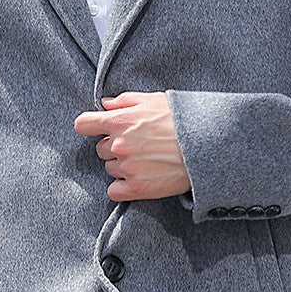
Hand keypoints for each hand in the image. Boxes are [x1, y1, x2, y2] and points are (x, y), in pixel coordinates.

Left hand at [74, 91, 190, 200]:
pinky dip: (122, 187)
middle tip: (138, 146)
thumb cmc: (182, 119)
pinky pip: (114, 191)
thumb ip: (125, 101)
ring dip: (121, 166)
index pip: (84, 124)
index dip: (89, 126)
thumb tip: (104, 104)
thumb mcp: (153, 100)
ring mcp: (127, 167)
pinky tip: (139, 178)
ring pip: (110, 169)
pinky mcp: (137, 188)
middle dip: (114, 147)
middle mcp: (119, 144)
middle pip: (100, 149)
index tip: (95, 129)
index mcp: (120, 121)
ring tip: (145, 161)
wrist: (207, 145)